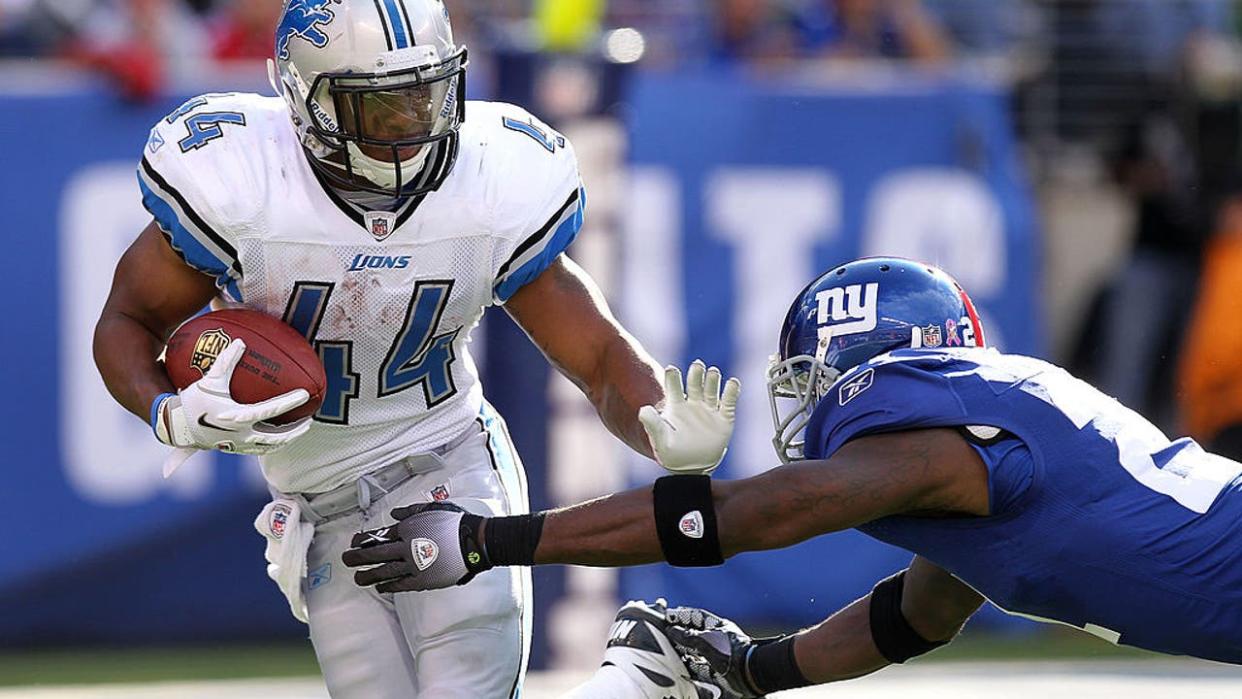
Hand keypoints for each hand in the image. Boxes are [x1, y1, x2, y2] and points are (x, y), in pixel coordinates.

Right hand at [153, 339, 311, 475]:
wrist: (175, 426)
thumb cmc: (193, 400)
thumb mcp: (210, 379)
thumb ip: (226, 360)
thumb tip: (241, 341)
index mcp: (236, 417)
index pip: (269, 411)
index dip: (289, 402)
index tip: (304, 394)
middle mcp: (239, 435)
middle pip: (275, 438)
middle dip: (295, 431)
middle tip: (309, 421)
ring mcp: (237, 445)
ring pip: (268, 447)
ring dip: (286, 440)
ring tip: (299, 430)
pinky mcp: (234, 449)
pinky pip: (258, 449)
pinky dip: (271, 443)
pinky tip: (279, 435)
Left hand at [342, 502, 491, 592]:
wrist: (474, 541)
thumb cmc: (456, 522)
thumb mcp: (432, 509)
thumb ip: (411, 511)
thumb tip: (394, 514)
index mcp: (408, 528)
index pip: (380, 535)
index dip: (364, 539)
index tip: (355, 542)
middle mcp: (407, 547)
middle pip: (376, 554)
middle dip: (358, 557)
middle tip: (346, 559)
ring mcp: (413, 565)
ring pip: (384, 571)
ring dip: (368, 575)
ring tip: (357, 578)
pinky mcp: (423, 580)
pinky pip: (401, 584)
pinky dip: (389, 586)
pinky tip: (380, 588)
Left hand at [639, 361, 739, 474]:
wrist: (691, 469)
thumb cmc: (672, 453)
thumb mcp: (660, 440)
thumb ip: (652, 424)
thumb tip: (643, 409)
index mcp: (676, 405)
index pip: (674, 386)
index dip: (673, 377)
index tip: (671, 370)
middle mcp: (692, 403)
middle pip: (694, 383)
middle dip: (696, 373)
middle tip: (697, 365)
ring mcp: (709, 410)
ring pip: (711, 389)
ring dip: (712, 380)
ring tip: (712, 372)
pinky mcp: (724, 419)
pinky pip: (728, 402)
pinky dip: (731, 391)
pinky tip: (733, 382)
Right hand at [664, 604, 765, 698]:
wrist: (748, 674)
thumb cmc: (731, 652)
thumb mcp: (705, 641)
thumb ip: (687, 635)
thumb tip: (672, 630)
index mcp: (719, 627)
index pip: (697, 616)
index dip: (682, 615)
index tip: (669, 616)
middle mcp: (720, 640)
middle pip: (697, 635)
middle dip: (682, 635)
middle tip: (667, 634)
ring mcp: (720, 656)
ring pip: (698, 652)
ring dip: (686, 652)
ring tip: (672, 651)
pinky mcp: (720, 671)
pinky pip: (702, 668)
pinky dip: (692, 667)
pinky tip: (684, 668)